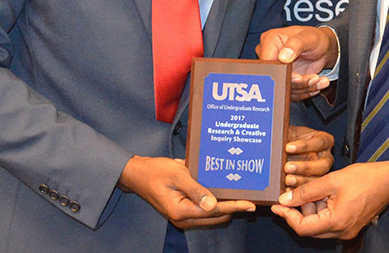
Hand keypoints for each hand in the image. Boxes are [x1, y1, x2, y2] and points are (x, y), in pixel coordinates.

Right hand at [118, 155, 254, 227]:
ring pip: (210, 215)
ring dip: (224, 207)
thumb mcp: (178, 175)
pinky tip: (222, 192)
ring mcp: (182, 216)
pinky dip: (214, 204)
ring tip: (240, 194)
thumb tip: (213, 204)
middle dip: (232, 208)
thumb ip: (196, 190)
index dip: (234, 206)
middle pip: (215, 216)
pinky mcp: (182, 210)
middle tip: (249, 197)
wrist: (138, 174)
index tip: (250, 203)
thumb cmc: (156, 171)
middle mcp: (182, 218)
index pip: (214, 210)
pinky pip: (203, 210)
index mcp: (181, 211)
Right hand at [257, 26, 338, 99]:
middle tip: (314, 78)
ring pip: (285, 87)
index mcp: (270, 40)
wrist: (323, 48)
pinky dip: (306, 90)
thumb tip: (283, 57)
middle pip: (276, 77)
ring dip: (304, 86)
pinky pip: (292, 92)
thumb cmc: (314, 38)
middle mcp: (270, 56)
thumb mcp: (308, 37)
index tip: (298, 76)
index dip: (281, 73)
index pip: (267, 62)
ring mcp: (277, 70)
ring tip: (318, 79)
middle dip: (297, 82)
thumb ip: (295, 44)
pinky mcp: (285, 80)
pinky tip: (317, 83)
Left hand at [271, 161, 388, 238]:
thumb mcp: (331, 180)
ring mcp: (347, 228)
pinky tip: (320, 192)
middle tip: (289, 194)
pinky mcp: (350, 223)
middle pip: (310, 228)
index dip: (287, 216)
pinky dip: (321, 208)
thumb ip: (307, 191)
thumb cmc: (365, 178)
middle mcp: (342, 231)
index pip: (303, 227)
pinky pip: (329, 219)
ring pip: (319, 223)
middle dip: (298, 211)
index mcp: (336, 222)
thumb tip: (286, 199)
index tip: (276, 205)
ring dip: (310, 208)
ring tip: (308, 188)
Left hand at [284, 125, 333, 186]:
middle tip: (287, 167)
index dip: (305, 145)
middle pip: (323, 165)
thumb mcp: (291, 133)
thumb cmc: (293, 140)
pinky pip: (311, 191)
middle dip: (304, 167)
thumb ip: (287, 133)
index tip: (288, 147)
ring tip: (287, 179)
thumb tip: (278, 134)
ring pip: (318, 179)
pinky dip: (299, 192)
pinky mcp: (315, 185)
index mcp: (324, 140)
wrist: (289, 150)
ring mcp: (322, 172)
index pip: (320, 142)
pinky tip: (288, 190)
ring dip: (301, 180)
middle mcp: (326, 157)